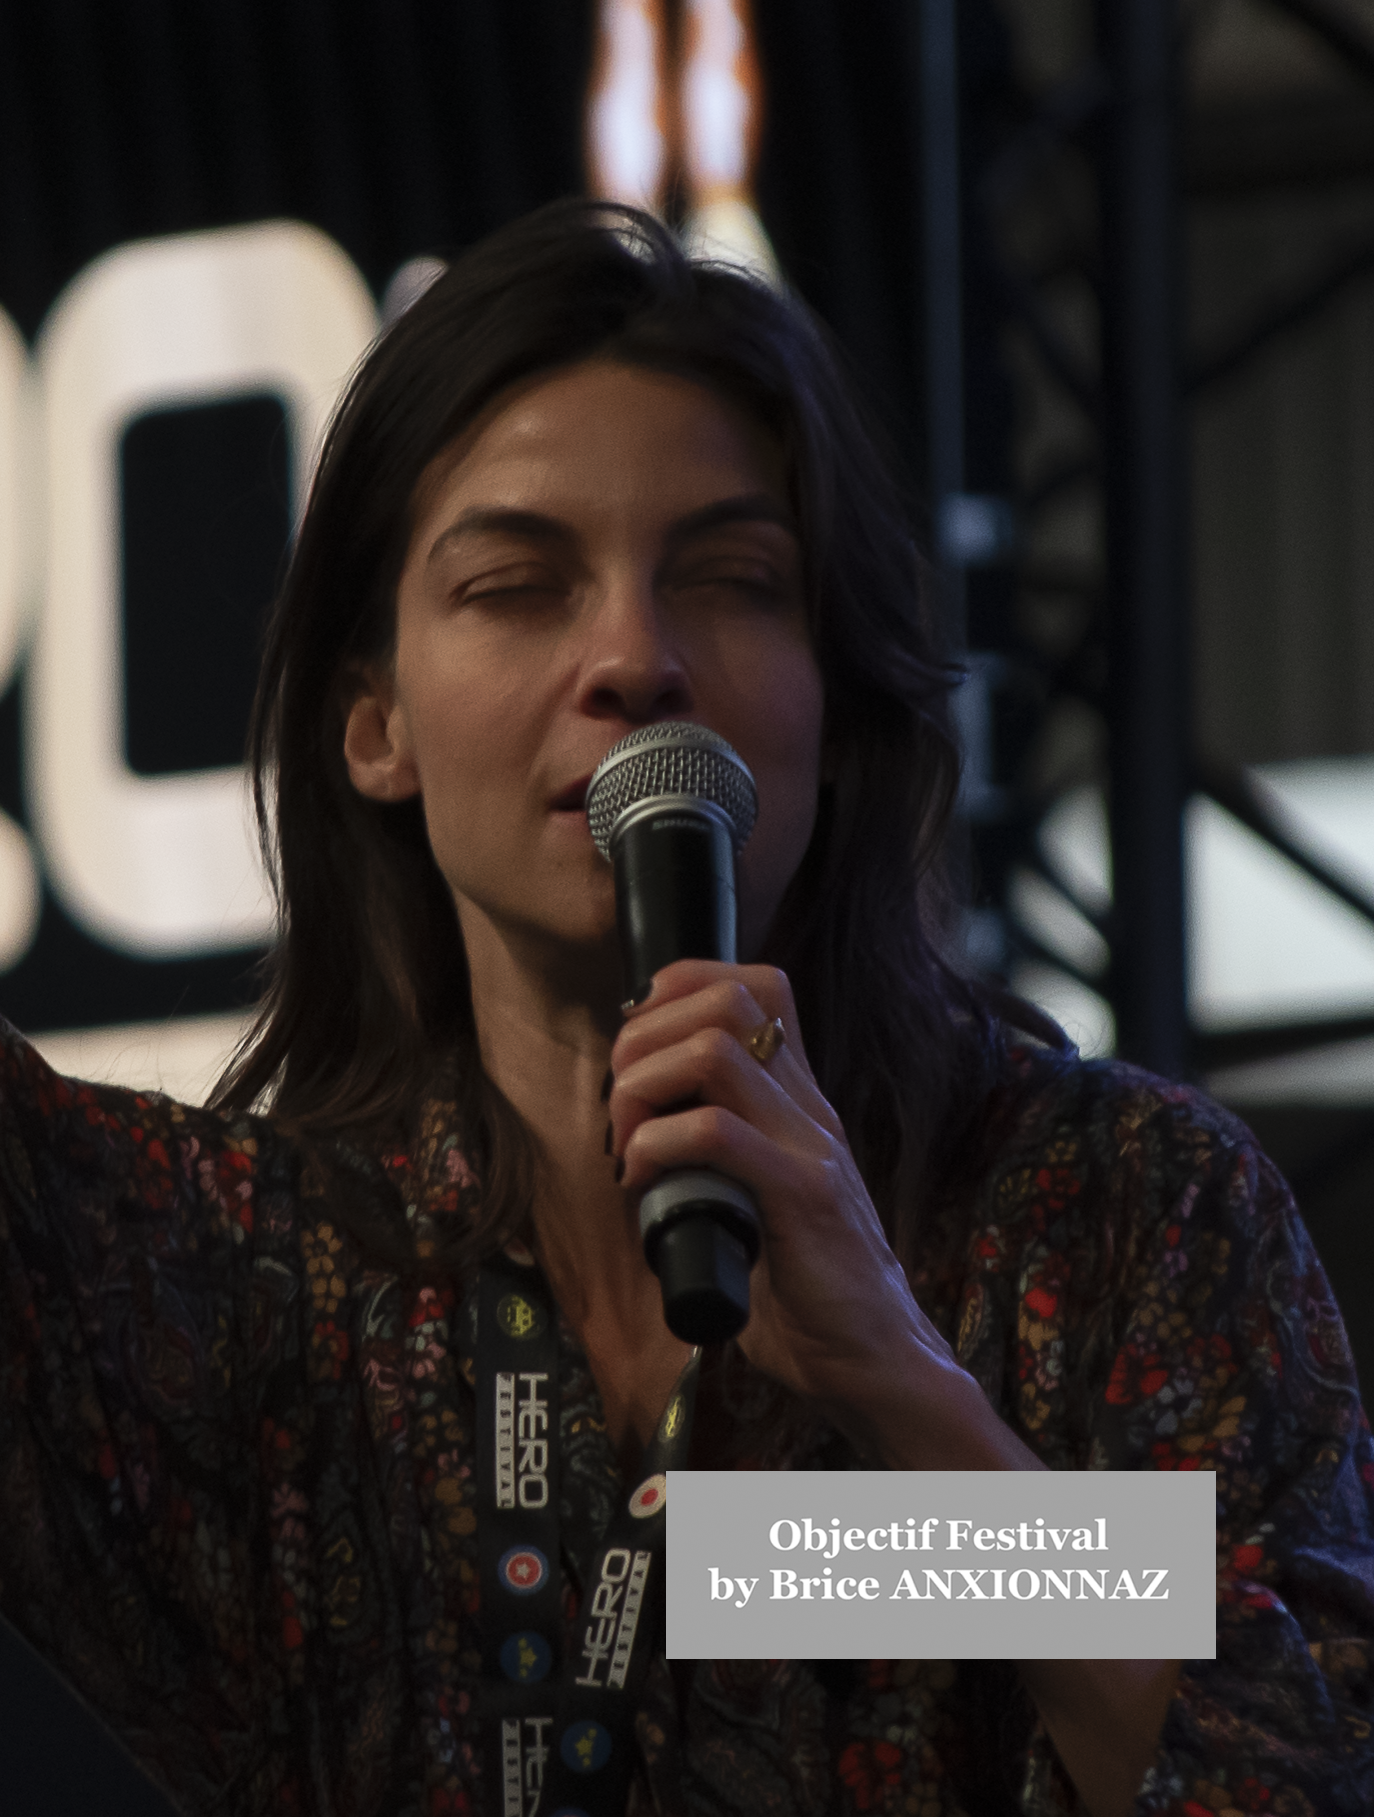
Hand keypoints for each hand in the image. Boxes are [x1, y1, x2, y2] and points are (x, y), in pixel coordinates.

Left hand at [607, 958, 1008, 1464]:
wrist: (872, 1355)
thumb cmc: (804, 1286)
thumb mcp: (757, 1195)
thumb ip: (718, 1154)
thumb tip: (635, 1130)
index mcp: (799, 1101)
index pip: (753, 985)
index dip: (679, 987)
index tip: (635, 1043)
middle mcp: (809, 1108)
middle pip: (726, 1000)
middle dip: (646, 1035)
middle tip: (620, 1102)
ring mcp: (811, 1146)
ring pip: (715, 1052)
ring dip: (645, 1085)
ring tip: (627, 1139)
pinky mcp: (804, 1197)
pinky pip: (716, 1134)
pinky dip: (656, 1147)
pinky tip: (642, 1184)